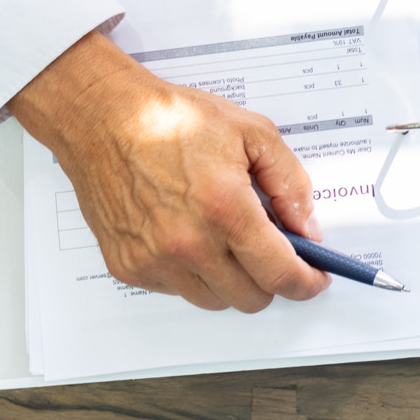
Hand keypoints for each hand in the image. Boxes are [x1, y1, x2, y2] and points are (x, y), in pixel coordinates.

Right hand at [7, 28, 329, 310]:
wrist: (105, 118)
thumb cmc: (171, 119)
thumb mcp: (253, 133)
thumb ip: (291, 183)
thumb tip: (307, 226)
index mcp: (225, 208)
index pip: (279, 273)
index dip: (306, 283)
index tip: (315, 280)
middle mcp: (189, 243)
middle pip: (251, 298)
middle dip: (271, 280)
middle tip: (273, 253)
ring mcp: (155, 260)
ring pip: (214, 301)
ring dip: (231, 281)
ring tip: (227, 240)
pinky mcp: (129, 267)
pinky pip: (176, 290)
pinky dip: (193, 274)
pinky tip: (192, 238)